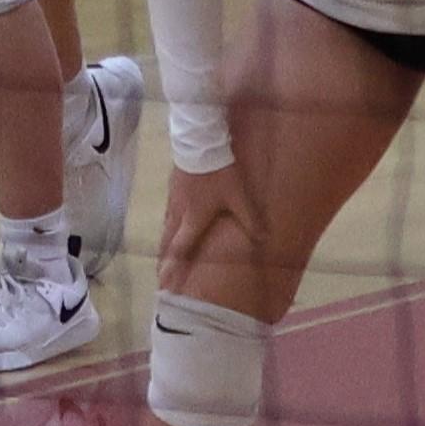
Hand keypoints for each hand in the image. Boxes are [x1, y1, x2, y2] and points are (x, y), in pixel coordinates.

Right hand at [158, 162, 258, 293]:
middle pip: (168, 242)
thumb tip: (263, 240)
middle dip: (164, 261)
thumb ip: (249, 219)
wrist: (200, 141)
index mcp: (193, 219)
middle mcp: (179, 213)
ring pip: (166, 227)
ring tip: (163, 256)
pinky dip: (167, 226)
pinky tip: (171, 224)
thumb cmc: (218, 173)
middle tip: (161, 278)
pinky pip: (168, 212)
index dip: (173, 268)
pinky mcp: (173, 185)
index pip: (180, 249)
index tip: (165, 285)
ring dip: (164, 244)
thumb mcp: (238, 196)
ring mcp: (173, 198)